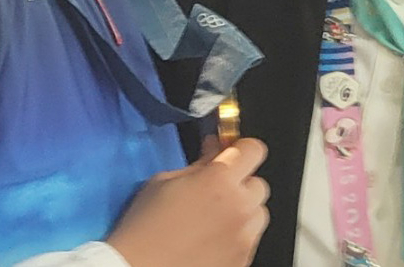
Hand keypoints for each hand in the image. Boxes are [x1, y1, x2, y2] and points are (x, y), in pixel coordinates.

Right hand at [107, 138, 269, 266]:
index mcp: (219, 181)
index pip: (253, 149)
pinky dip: (237, 235)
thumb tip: (215, 150)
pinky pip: (250, 239)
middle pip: (259, 184)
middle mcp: (239, 207)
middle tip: (216, 190)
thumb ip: (199, 164)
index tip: (233, 152)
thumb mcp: (164, 181)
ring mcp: (244, 237)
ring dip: (242, 211)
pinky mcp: (243, 260)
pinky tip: (212, 238)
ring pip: (258, 214)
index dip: (243, 148)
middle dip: (240, 183)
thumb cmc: (144, 229)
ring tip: (214, 219)